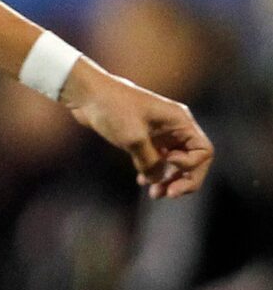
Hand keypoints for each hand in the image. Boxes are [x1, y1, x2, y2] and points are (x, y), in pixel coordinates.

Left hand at [62, 61, 214, 199]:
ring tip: (155, 194)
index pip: (203, 151)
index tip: (168, 164)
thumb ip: (149, 162)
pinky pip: (158, 159)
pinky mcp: (144, 137)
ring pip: (174, 162)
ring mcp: (160, 132)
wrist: (87, 94)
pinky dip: (154, 171)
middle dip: (184, 179)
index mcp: (180, 121)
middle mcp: (174, 127)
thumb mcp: (133, 139)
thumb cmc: (113, 109)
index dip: (190, 166)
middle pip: (193, 159)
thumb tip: (157, 180)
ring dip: (168, 179)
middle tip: (169, 194)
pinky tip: (142, 181)